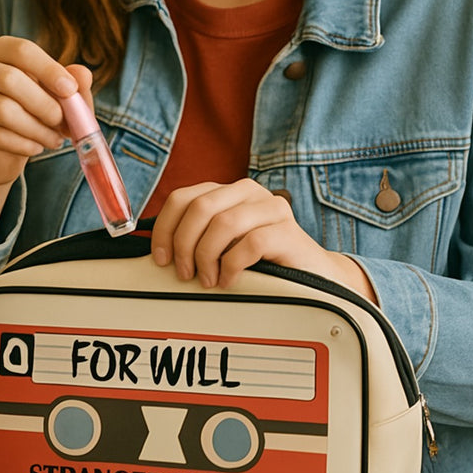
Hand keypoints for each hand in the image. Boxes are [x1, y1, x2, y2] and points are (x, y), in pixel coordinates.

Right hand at [0, 36, 92, 189]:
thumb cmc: (31, 116)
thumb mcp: (57, 99)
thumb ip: (73, 86)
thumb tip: (83, 75)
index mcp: (0, 51)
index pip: (21, 50)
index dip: (48, 69)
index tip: (70, 90)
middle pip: (10, 79)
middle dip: (44, 104)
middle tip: (63, 123)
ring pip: (3, 110)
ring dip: (37, 129)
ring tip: (54, 140)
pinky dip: (23, 144)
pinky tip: (35, 148)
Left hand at [151, 178, 374, 299]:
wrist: (312, 275)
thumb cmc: (262, 262)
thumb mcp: (224, 245)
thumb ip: (198, 238)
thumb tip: (160, 251)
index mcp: (227, 192)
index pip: (183, 197)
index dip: (166, 228)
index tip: (161, 258)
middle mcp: (247, 192)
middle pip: (199, 207)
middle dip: (184, 243)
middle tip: (185, 273)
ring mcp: (270, 208)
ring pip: (223, 223)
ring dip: (207, 256)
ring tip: (208, 280)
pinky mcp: (287, 230)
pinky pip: (249, 244)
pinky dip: (232, 266)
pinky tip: (230, 280)